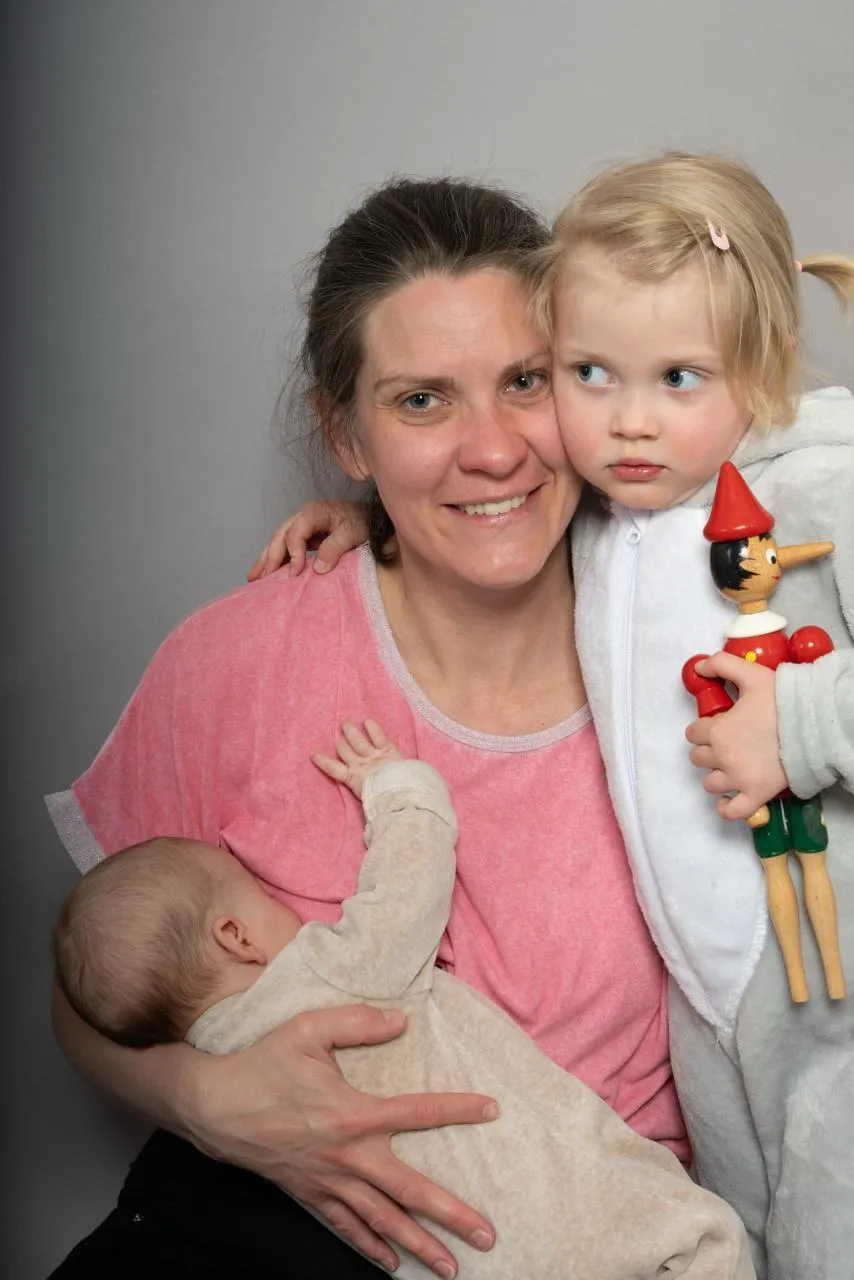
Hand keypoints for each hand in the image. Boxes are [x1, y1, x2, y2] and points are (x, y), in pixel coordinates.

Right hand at [186, 1004, 496, 1275]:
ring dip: (418, 1244)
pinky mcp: (309, 1193)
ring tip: (450, 1266)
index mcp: (352, 1113)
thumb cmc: (263, 1063)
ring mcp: (328, 1180)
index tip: (491, 1109)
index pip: (416, 1112)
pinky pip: (346, 1227)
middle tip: (486, 1235)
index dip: (456, 1109)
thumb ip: (357, 1022)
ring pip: (381, 1219)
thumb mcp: (308, 1029)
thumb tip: (401, 1020)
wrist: (213, 1105)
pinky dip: (370, 1247)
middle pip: (408, 1190)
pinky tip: (392, 1264)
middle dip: (450, 1214)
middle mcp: (346, 1155)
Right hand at [247, 501, 369, 580]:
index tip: (295, 574)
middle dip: (269, 558)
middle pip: (280, 537)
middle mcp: (304, 517)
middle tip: (258, 579)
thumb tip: (317, 568)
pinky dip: (278, 559)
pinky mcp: (307, 535)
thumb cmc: (365, 522)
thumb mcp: (353, 533)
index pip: (294, 535)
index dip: (292, 555)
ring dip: (267, 559)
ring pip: (279, 541)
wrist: (374, 517)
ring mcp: (303, 525)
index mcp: (312, 513)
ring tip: (254, 577)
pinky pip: (287, 547)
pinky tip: (270, 573)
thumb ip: (334, 548)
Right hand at [314, 719, 403, 798]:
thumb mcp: (370, 804)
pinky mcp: (387, 750)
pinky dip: (372, 727)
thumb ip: (365, 800)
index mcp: (353, 780)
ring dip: (350, 730)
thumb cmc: (384, 802)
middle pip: (344, 750)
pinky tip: (367, 720)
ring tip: (345, 721)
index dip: (322, 761)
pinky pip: (378, 736)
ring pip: (357, 740)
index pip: (333, 769)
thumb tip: (367, 821)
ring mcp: (373, 756)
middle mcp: (360, 765)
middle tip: (338, 735)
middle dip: (340, 742)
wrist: (400, 795)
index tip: (313, 753)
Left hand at [684, 652, 786, 820]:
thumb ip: (721, 664)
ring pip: (711, 784)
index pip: (693, 734)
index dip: (702, 729)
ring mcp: (739, 779)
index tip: (716, 726)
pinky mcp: (756, 794)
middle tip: (726, 744)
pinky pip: (733, 811)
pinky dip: (726, 808)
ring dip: (716, 776)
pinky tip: (727, 800)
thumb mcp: (750, 674)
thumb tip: (699, 666)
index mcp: (718, 730)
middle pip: (699, 759)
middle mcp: (723, 757)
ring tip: (730, 768)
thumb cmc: (783, 700)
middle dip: (708, 751)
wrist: (814, 724)